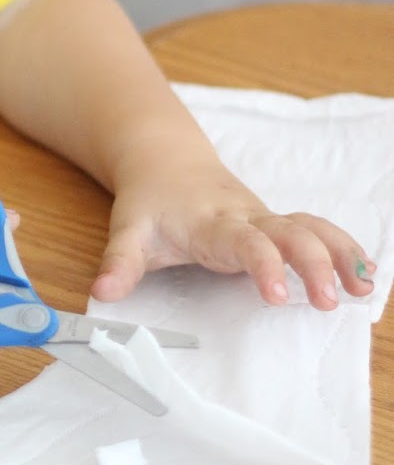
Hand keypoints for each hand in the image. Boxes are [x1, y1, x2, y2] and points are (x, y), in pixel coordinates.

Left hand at [91, 148, 375, 309]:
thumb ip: (118, 264)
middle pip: (290, 233)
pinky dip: (342, 248)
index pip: (245, 242)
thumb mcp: (127, 232)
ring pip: (311, 227)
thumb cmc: (149, 202)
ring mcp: (265, 218)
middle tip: (327, 301)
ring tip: (362, 288)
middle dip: (313, 264)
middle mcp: (246, 217)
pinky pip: (316, 229)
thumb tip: (101, 293)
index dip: (263, 265)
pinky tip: (363, 274)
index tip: (275, 296)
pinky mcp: (275, 223)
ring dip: (339, 254)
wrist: (164, 162)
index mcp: (212, 223)